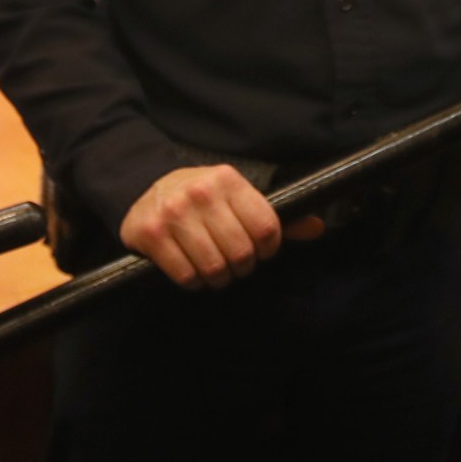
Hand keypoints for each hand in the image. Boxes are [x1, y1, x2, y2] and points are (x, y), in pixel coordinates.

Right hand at [119, 165, 289, 290]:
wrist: (145, 189)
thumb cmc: (201, 198)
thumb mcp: (236, 198)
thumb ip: (275, 216)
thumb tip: (315, 228)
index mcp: (227, 179)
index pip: (267, 227)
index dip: (268, 249)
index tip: (260, 251)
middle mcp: (201, 192)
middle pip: (241, 252)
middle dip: (242, 268)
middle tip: (235, 265)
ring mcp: (173, 213)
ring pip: (214, 267)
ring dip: (218, 278)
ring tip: (215, 270)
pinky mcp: (151, 234)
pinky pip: (185, 275)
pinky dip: (193, 282)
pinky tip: (192, 270)